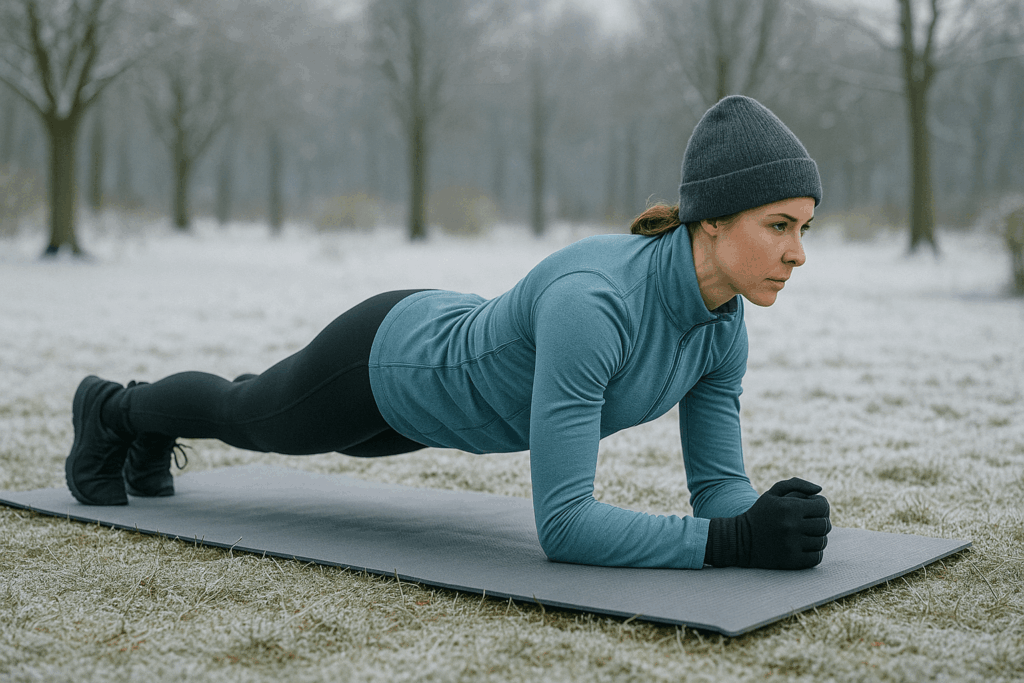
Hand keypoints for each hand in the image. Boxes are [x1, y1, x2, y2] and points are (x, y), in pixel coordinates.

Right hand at [705, 477, 830, 569]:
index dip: (821, 506)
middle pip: (825, 525)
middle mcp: (791, 526)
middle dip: (821, 522)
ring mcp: (792, 545)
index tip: (813, 509)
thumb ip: (797, 484)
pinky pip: (817, 557)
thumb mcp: (772, 493)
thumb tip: (820, 490)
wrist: (740, 540)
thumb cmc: (760, 514)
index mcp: (788, 508)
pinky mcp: (792, 561)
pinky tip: (804, 546)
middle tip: (811, 523)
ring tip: (807, 535)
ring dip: (818, 538)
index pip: (823, 506)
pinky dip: (815, 552)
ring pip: (822, 542)